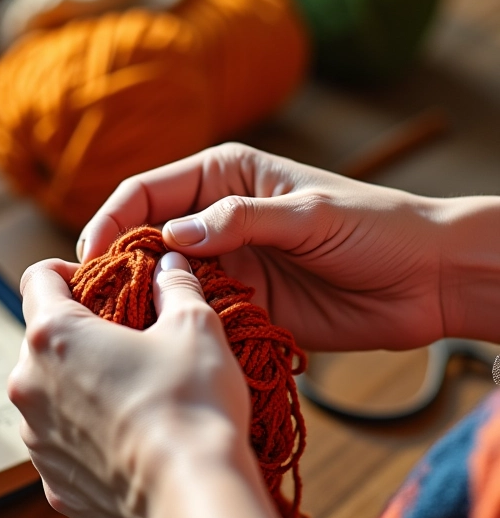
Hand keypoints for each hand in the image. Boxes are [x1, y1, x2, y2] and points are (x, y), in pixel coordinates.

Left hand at [8, 252, 258, 517]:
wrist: (193, 497)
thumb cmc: (192, 403)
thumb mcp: (195, 327)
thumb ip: (176, 285)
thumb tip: (171, 265)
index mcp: (54, 336)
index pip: (38, 278)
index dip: (66, 271)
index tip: (96, 281)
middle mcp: (29, 385)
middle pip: (43, 339)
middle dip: (78, 332)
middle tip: (125, 337)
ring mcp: (35, 439)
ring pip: (49, 392)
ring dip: (78, 384)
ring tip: (130, 392)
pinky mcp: (52, 482)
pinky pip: (61, 442)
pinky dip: (85, 433)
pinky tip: (127, 438)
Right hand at [77, 143, 446, 351]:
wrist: (426, 278)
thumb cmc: (375, 227)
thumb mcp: (307, 214)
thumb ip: (239, 221)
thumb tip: (172, 238)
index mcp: (222, 176)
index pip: (148, 192)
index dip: (112, 220)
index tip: (90, 257)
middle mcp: (215, 217)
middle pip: (146, 236)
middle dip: (117, 263)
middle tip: (92, 300)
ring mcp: (227, 262)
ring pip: (165, 278)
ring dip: (141, 298)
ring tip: (115, 327)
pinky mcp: (242, 301)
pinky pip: (197, 310)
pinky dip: (176, 323)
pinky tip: (160, 341)